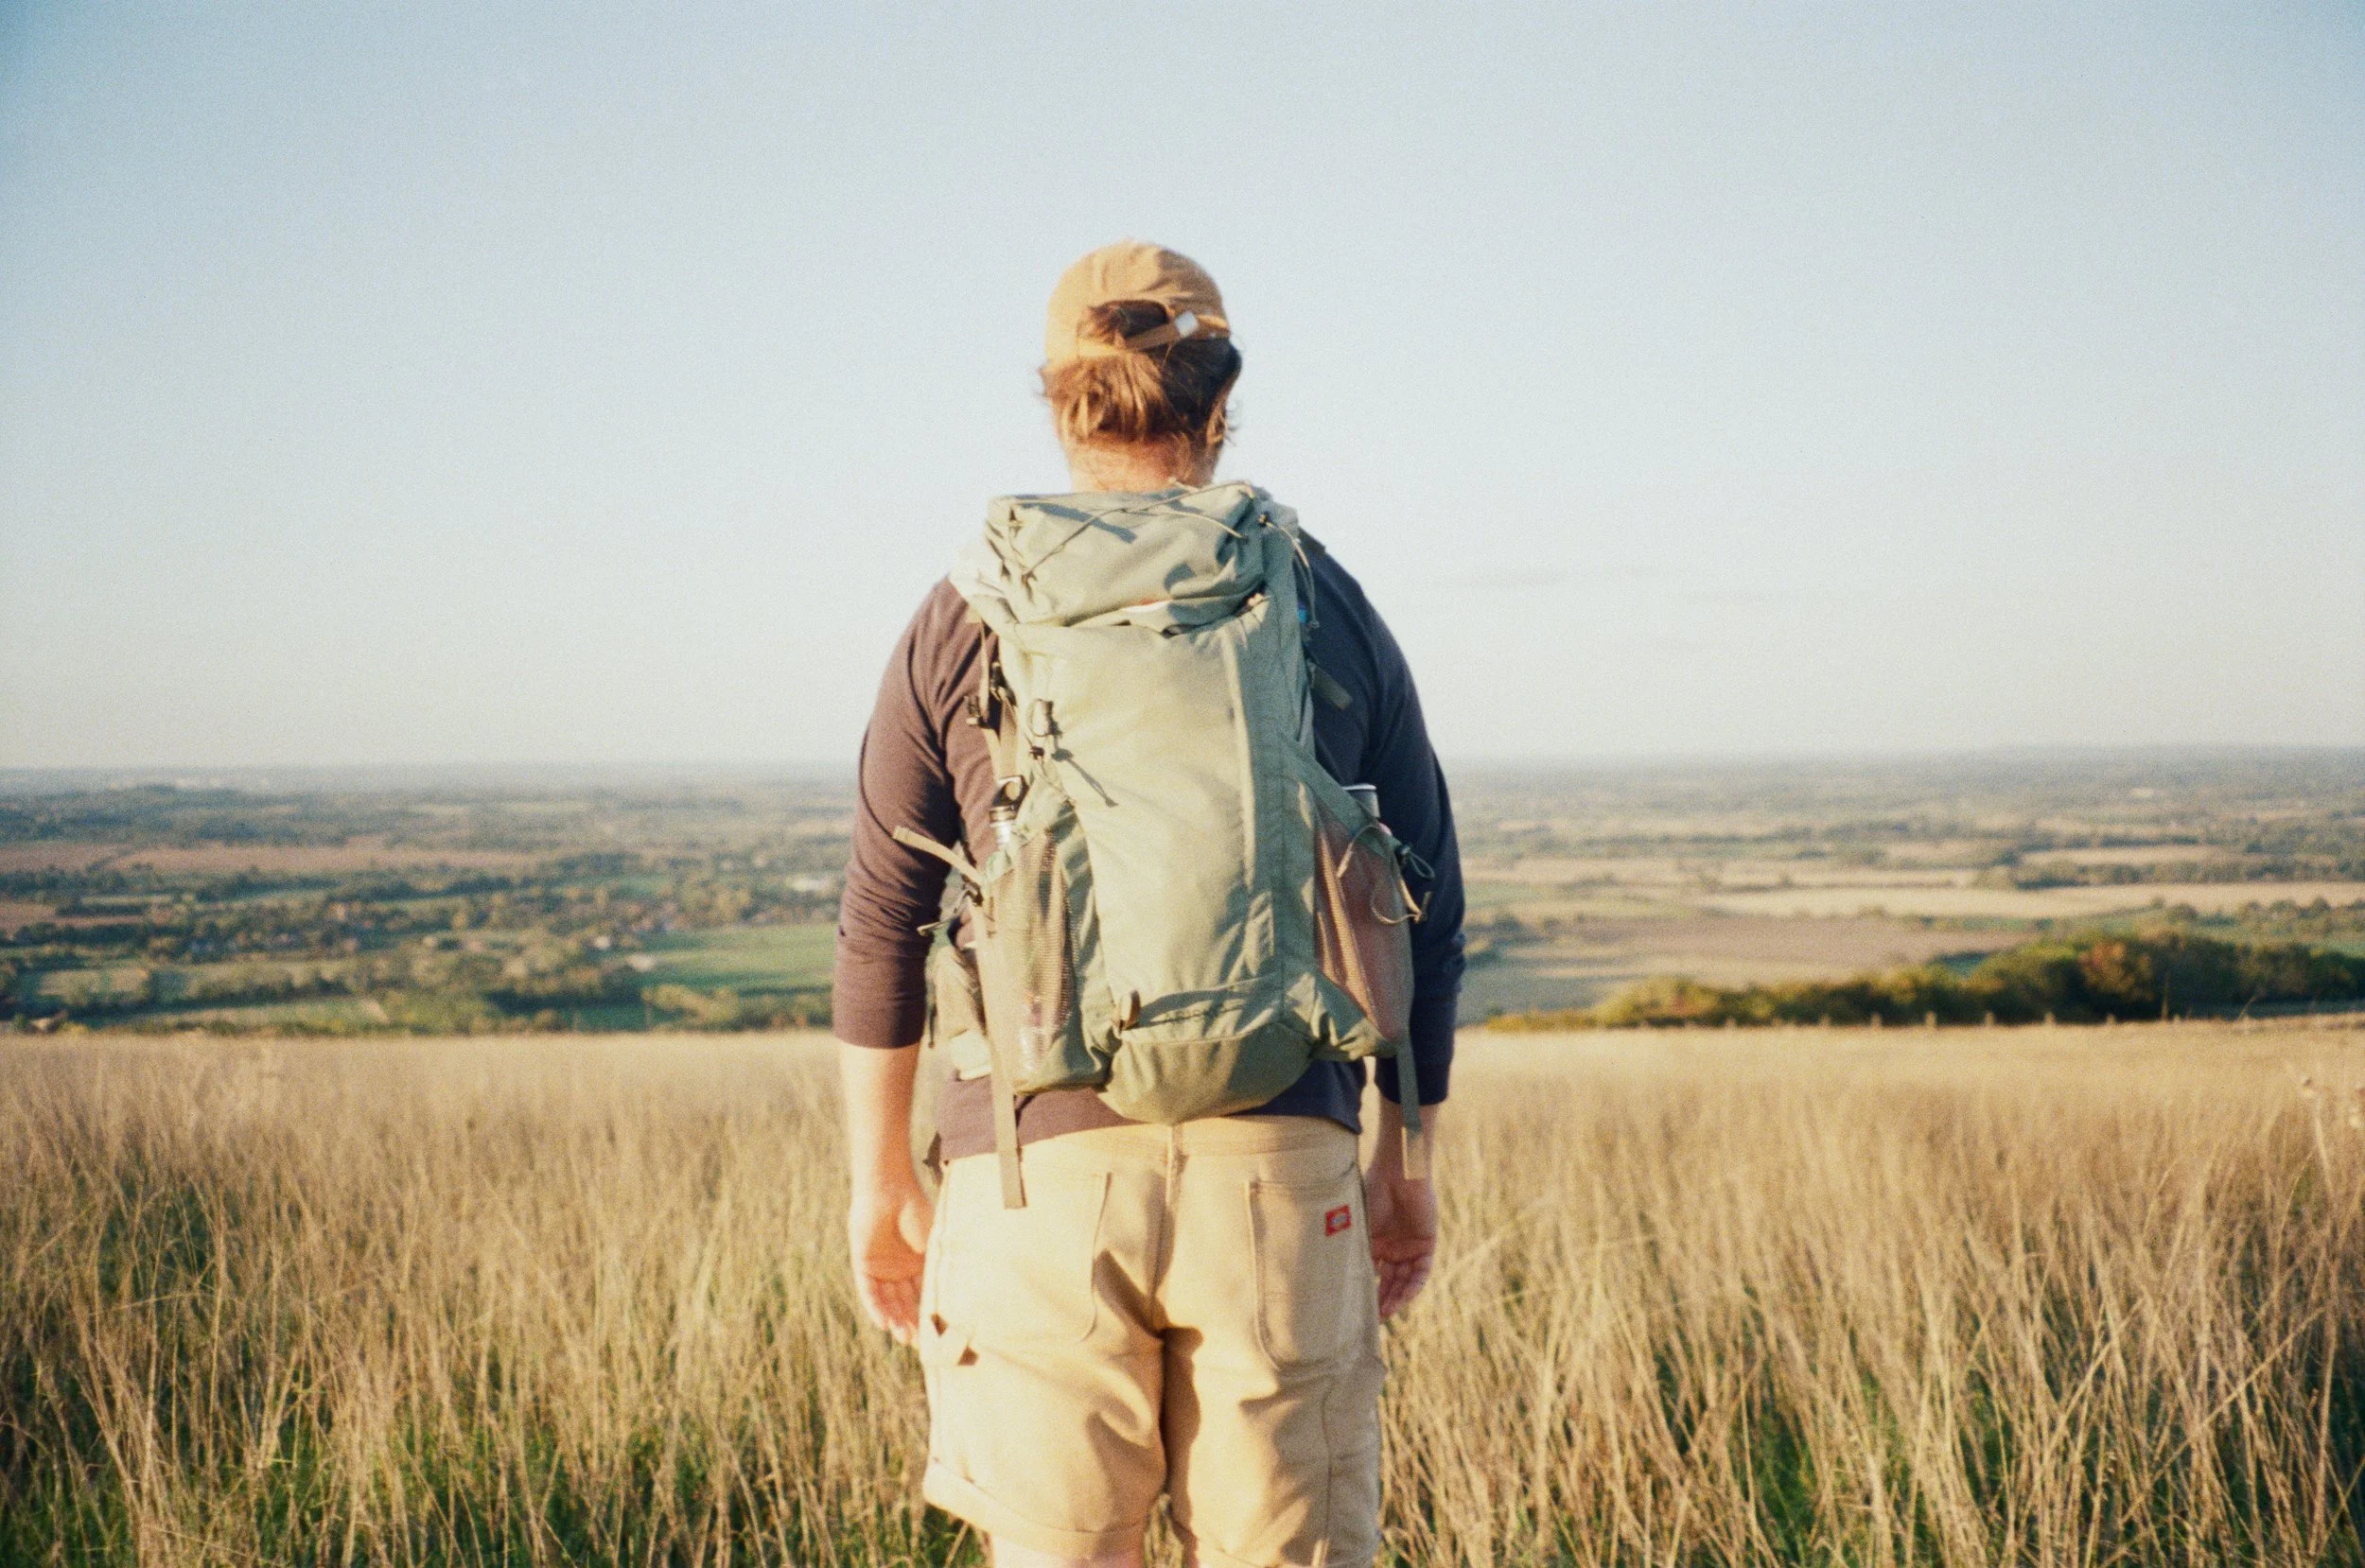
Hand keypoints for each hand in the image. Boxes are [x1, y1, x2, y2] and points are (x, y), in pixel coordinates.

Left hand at [847, 1176, 932, 1344]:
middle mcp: (900, 1269)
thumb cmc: (917, 1212)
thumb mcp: (934, 1246)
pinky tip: (884, 1323)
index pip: (924, 1295)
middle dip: (911, 1323)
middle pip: (905, 1303)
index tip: (937, 1335)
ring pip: (888, 1301)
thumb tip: (961, 1299)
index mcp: (919, 1264)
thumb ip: (939, 1269)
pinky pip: (869, 1292)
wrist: (891, 1191)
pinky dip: (876, 1308)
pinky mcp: (863, 1265)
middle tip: (918, 1343)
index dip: (928, 1314)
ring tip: (903, 1337)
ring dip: (895, 1320)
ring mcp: (881, 1268)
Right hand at [1365, 1169, 1437, 1320]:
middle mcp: (1392, 1248)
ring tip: (1386, 1313)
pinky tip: (1404, 1298)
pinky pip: (1421, 1272)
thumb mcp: (1358, 1229)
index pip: (1371, 1275)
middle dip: (1382, 1302)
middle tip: (1373, 1321)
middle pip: (1389, 1282)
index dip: (1366, 1293)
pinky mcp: (1426, 1245)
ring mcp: (1409, 1247)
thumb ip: (1354, 1253)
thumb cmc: (1372, 1196)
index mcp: (1374, 1244)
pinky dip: (1413, 1285)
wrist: (1396, 1174)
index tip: (1357, 1311)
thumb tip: (1335, 1283)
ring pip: (1404, 1281)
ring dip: (1397, 1298)